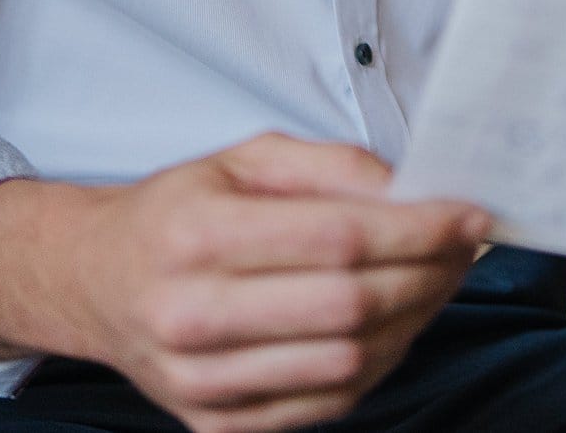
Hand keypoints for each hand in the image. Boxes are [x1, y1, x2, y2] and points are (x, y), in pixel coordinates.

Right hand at [0, 132, 488, 432]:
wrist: (95, 281)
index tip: (469, 213)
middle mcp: (191, 315)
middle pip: (349, 306)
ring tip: (439, 280)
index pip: (337, 239)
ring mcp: (200, 382)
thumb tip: (412, 189)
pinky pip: (326, 405)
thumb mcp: (245, 159)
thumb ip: (331, 165)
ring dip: (414, 321)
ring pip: (346, 363)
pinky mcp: (214, 424)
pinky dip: (378, 364)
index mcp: (197, 236)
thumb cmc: (180, 212)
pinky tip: (396, 324)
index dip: (419, 228)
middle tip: (466, 247)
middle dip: (429, 274)